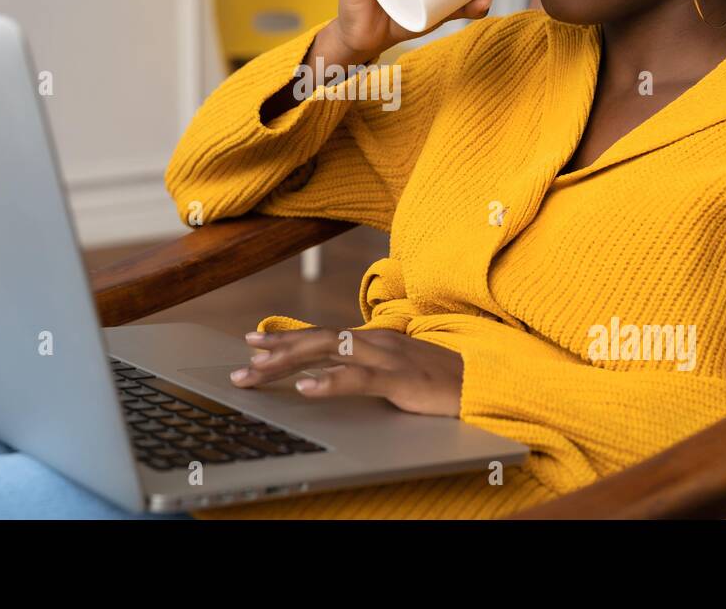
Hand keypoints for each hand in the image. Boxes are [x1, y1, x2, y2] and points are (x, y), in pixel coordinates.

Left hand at [230, 327, 464, 417]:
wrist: (483, 383)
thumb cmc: (440, 381)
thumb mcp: (396, 371)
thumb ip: (368, 368)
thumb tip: (334, 374)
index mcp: (373, 340)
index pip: (321, 336)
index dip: (286, 339)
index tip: (252, 343)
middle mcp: (375, 341)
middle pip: (316, 341)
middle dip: (276, 352)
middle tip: (241, 365)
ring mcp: (387, 356)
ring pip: (328, 352)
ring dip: (289, 362)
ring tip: (258, 372)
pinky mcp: (400, 378)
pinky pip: (359, 378)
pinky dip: (329, 382)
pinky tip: (306, 388)